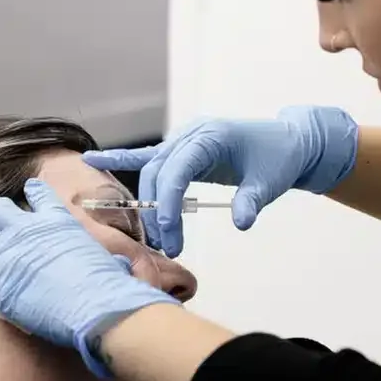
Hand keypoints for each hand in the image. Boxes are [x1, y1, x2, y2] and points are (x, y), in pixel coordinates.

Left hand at [0, 179, 178, 376]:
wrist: (97, 306)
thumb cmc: (108, 282)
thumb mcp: (105, 251)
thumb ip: (90, 247)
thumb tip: (109, 262)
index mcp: (56, 217)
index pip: (36, 192)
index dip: (33, 194)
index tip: (31, 194)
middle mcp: (27, 229)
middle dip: (1, 219)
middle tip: (10, 236)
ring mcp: (8, 253)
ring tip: (9, 275)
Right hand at [84, 105, 357, 255]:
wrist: (288, 142)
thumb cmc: (279, 159)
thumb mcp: (269, 182)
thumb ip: (252, 201)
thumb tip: (241, 222)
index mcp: (210, 136)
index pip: (177, 170)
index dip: (168, 202)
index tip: (168, 233)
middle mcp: (191, 134)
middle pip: (159, 172)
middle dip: (157, 211)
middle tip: (168, 246)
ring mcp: (183, 139)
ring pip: (152, 170)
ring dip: (149, 203)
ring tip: (158, 237)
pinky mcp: (182, 149)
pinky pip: (148, 157)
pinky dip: (121, 160)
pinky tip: (92, 161)